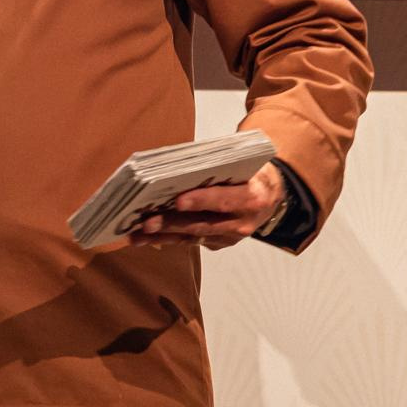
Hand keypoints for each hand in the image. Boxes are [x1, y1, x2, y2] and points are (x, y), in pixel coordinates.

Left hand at [127, 162, 285, 250]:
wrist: (270, 194)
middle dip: (172, 223)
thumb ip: (215, 166)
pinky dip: (166, 239)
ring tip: (136, 235)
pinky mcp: (217, 243)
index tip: (178, 201)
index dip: (201, 201)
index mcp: (251, 199)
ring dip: (162, 236)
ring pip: (191, 238)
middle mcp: (241, 223)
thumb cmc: (250, 173)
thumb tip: (176, 164)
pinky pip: (189, 241)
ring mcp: (228, 237)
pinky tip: (144, 237)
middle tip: (147, 222)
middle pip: (203, 225)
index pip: (224, 200)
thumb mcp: (241, 163)